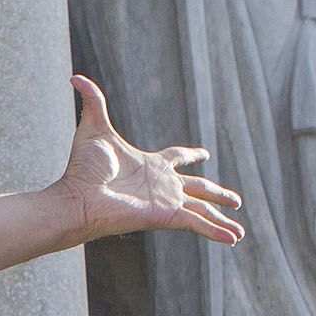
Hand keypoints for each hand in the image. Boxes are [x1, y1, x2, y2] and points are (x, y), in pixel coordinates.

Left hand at [58, 76, 242, 246]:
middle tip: (236, 201)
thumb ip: (93, 100)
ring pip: (203, 210)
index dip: (191, 155)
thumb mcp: (94, 127)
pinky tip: (233, 238)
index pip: (176, 158)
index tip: (204, 153)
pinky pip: (198, 222)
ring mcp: (166, 202)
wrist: (77, 197)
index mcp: (151, 164)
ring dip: (222, 219)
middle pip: (199, 188)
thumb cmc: (83, 168)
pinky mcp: (167, 216)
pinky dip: (216, 231)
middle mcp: (162, 185)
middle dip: (218, 194)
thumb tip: (75, 77)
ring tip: (239, 232)